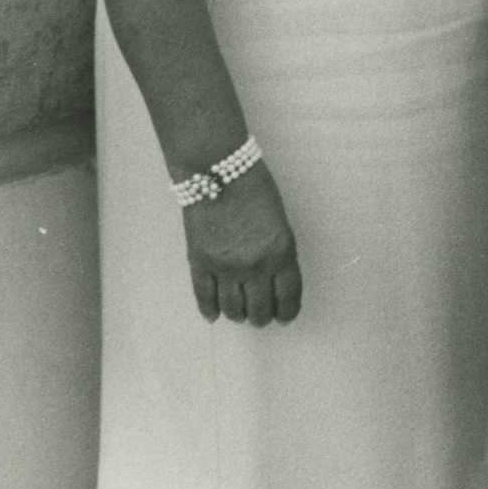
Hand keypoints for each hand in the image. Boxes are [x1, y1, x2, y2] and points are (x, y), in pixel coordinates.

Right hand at [183, 162, 301, 327]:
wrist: (217, 171)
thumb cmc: (255, 188)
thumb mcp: (280, 222)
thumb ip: (278, 254)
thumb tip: (271, 280)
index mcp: (282, 253)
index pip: (287, 297)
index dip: (287, 312)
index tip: (284, 317)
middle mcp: (255, 266)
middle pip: (260, 310)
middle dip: (263, 316)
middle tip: (261, 315)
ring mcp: (225, 267)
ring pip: (233, 310)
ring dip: (239, 315)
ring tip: (241, 313)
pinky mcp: (200, 263)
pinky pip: (205, 298)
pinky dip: (211, 310)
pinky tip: (215, 315)